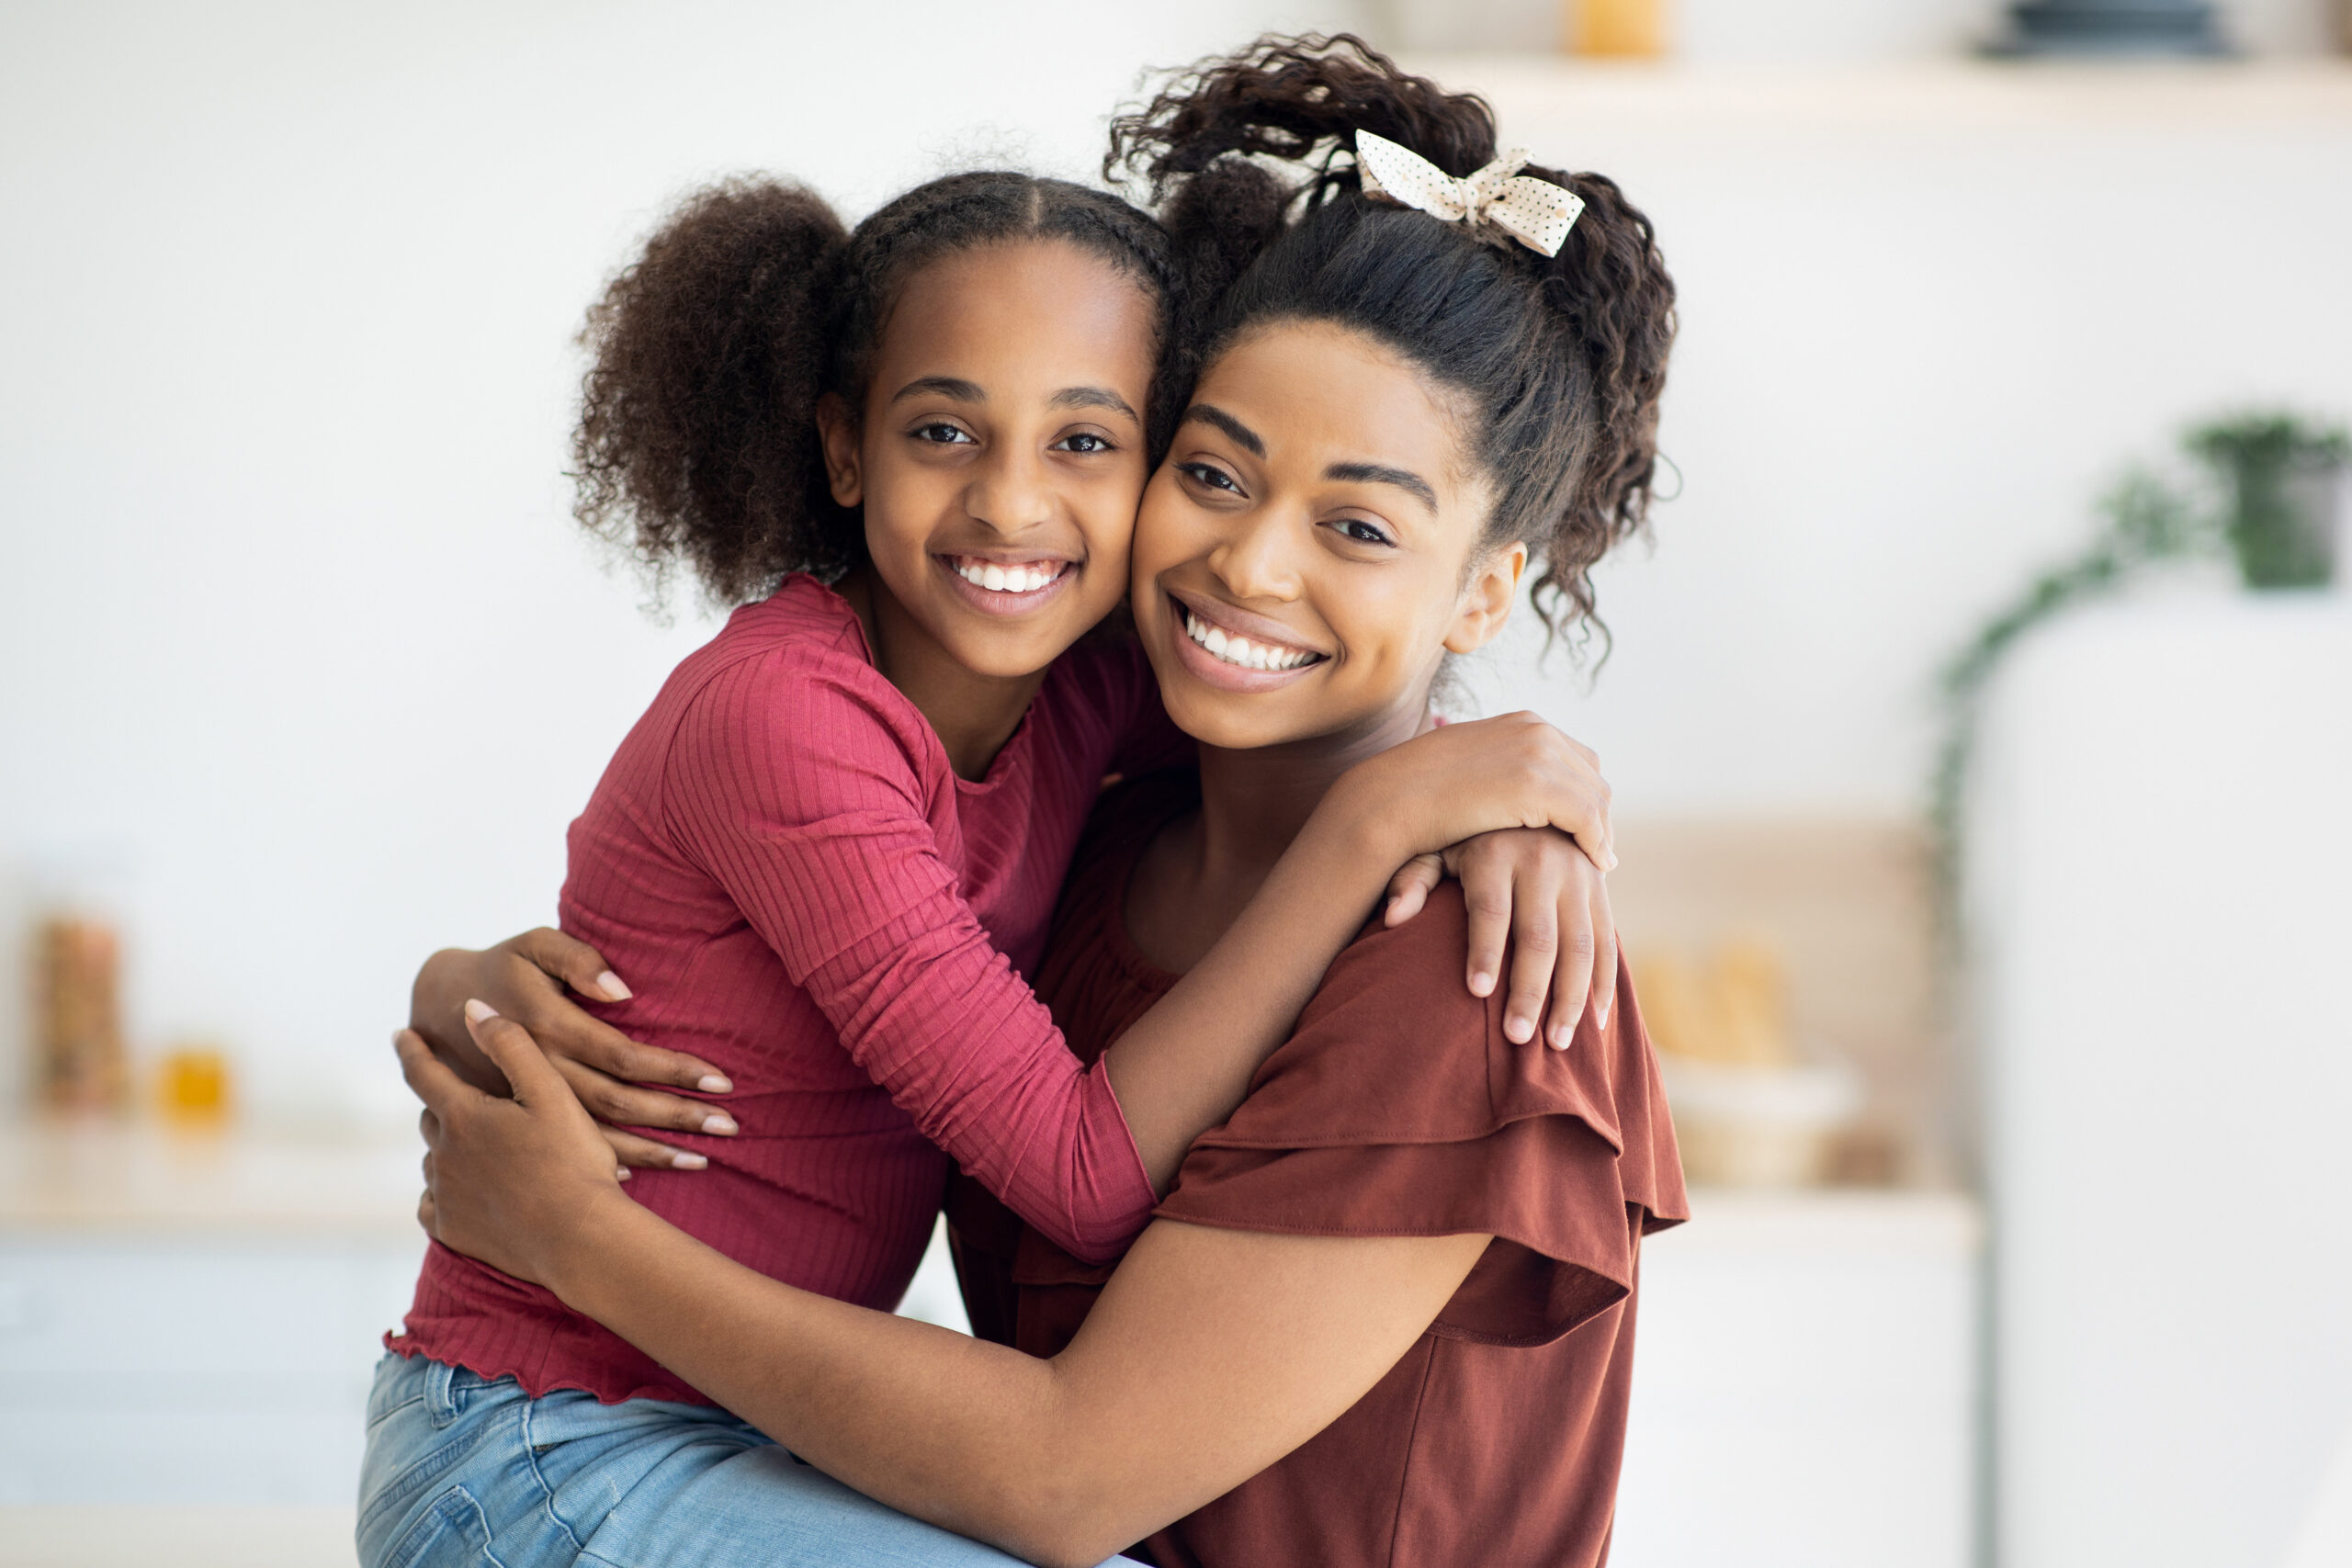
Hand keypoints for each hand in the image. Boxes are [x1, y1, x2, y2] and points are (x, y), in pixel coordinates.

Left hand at [397, 1002, 634, 1288]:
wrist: (579, 1238)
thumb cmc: (572, 1160)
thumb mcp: (551, 1091)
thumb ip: (510, 1044)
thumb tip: (471, 1008)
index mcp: (463, 1114)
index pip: (423, 1072)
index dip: (412, 1049)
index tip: (401, 1034)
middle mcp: (443, 1154)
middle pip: (432, 1116)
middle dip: (442, 1101)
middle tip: (459, 1094)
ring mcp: (446, 1195)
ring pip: (434, 1159)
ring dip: (448, 1147)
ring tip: (472, 1145)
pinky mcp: (453, 1230)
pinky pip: (434, 1204)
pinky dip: (443, 1192)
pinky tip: (462, 1191)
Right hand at [409, 929, 735, 1169]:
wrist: (439, 1007)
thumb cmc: (503, 966)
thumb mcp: (534, 945)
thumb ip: (577, 958)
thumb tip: (623, 991)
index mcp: (548, 1026)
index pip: (626, 1056)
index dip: (675, 1069)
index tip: (722, 1081)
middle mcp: (538, 1071)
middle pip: (620, 1101)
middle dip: (678, 1115)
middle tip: (730, 1125)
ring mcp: (525, 1103)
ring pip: (598, 1136)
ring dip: (653, 1150)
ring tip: (703, 1161)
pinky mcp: (518, 1121)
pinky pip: (567, 1150)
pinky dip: (607, 1164)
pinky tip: (645, 1174)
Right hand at [1337, 712, 1615, 875]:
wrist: (1393, 797)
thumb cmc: (1422, 793)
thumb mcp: (1472, 769)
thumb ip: (1501, 770)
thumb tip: (1515, 791)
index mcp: (1523, 723)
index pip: (1578, 757)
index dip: (1587, 794)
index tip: (1587, 827)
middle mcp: (1537, 731)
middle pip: (1592, 775)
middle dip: (1599, 814)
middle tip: (1601, 850)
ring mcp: (1538, 754)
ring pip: (1595, 797)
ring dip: (1601, 831)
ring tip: (1600, 862)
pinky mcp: (1537, 785)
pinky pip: (1586, 817)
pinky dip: (1596, 841)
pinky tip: (1595, 864)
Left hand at [1383, 828, 1617, 1047]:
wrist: (1535, 800)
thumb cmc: (1470, 836)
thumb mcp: (1438, 843)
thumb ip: (1414, 878)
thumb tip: (1392, 918)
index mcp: (1494, 852)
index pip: (1490, 909)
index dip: (1484, 950)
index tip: (1476, 992)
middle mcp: (1540, 862)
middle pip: (1538, 936)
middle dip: (1530, 991)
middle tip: (1518, 1037)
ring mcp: (1576, 877)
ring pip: (1580, 945)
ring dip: (1571, 998)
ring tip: (1557, 1043)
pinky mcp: (1600, 891)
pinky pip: (1607, 943)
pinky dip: (1604, 984)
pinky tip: (1595, 1022)